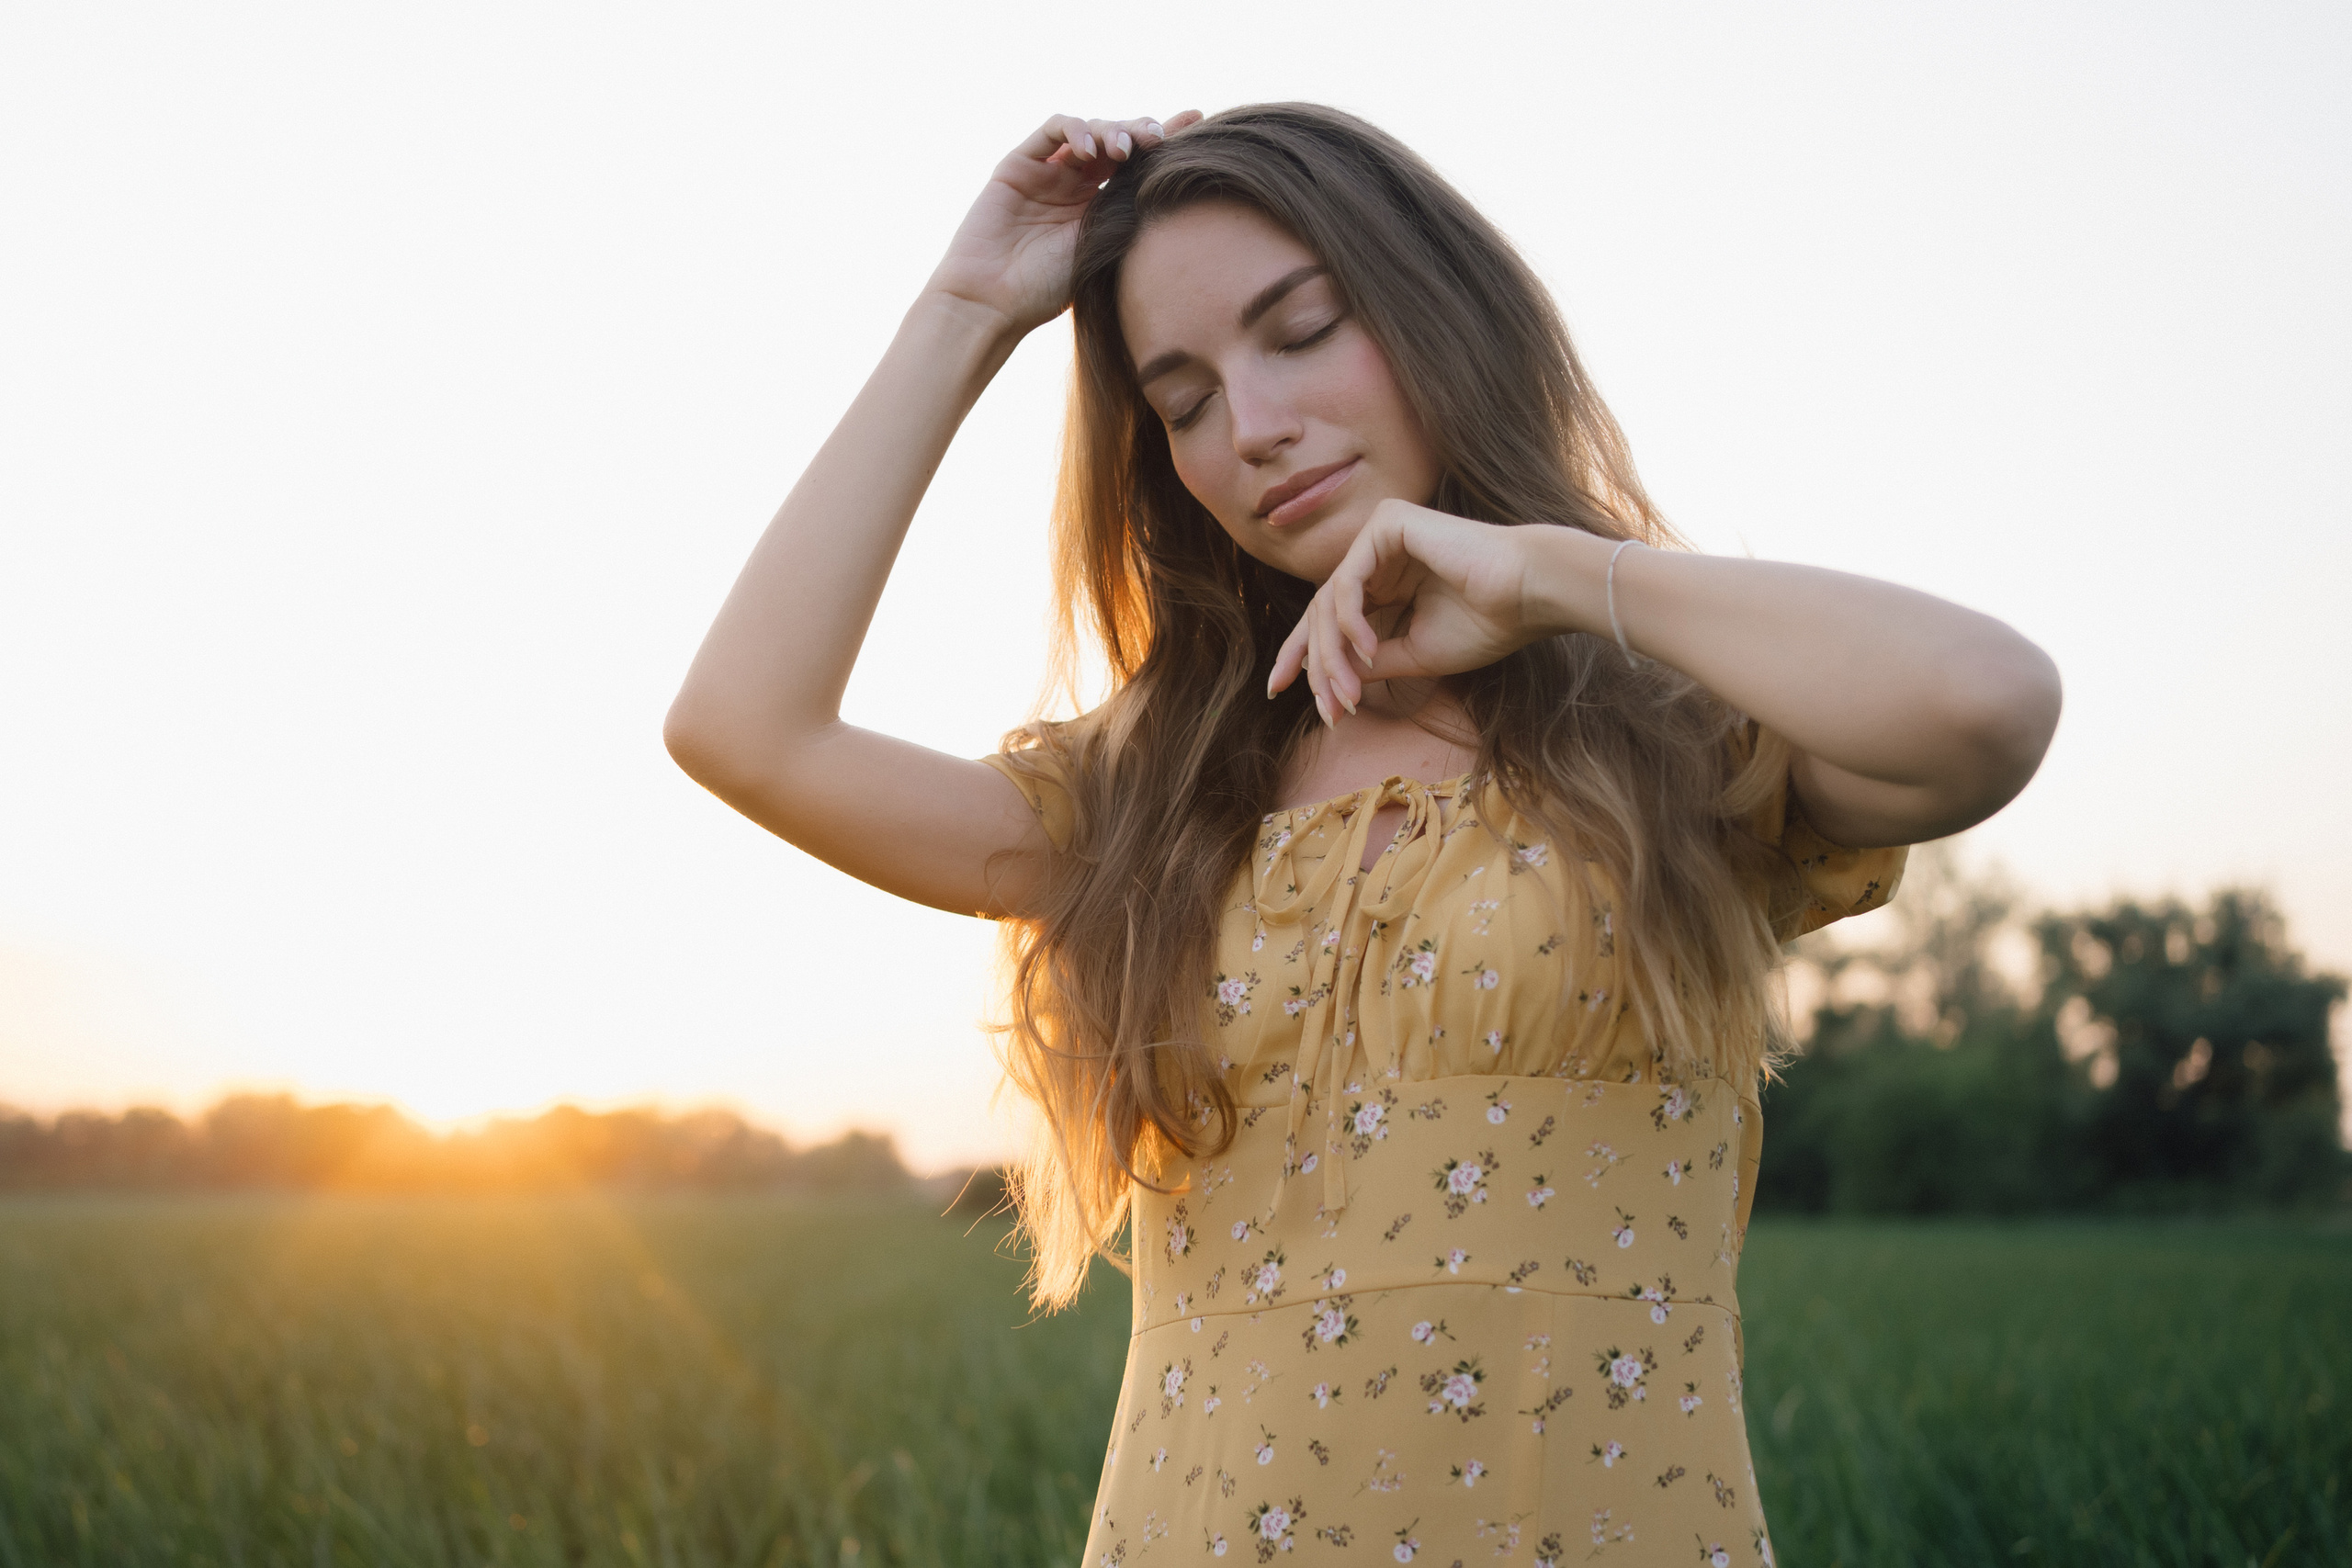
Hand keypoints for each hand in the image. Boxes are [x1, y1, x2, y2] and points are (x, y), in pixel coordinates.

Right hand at [925, 110, 1203, 336]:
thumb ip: (1130, 214)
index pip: (1138, 165)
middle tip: (1158, 140)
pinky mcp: (1019, 164)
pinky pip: (1053, 130)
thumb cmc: (1049, 289)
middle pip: (1117, 140)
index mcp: (1100, 208)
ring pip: (1089, 130)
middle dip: (1141, 132)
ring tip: (1124, 149)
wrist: (995, 301)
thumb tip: (1177, 188)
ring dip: (1111, 131)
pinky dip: (1076, 130)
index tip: (1199, 121)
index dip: (1165, 139)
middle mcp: (1076, 186)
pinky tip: (1090, 148)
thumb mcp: (1104, 248)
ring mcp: (1048, 173)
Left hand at [1268, 499, 1593, 724]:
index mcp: (1388, 582)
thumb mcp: (1414, 654)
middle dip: (1317, 665)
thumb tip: (1327, 679)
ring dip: (1333, 654)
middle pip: (1322, 611)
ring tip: (1348, 693)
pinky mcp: (1388, 523)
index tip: (1278, 691)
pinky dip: (1350, 620)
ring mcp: (1381, 535)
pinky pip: (1348, 579)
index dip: (1302, 655)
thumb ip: (1370, 662)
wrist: (1528, 595)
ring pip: (1329, 600)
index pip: (1330, 618)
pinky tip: (1367, 649)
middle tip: (1327, 709)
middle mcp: (1379, 555)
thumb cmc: (1485, 624)